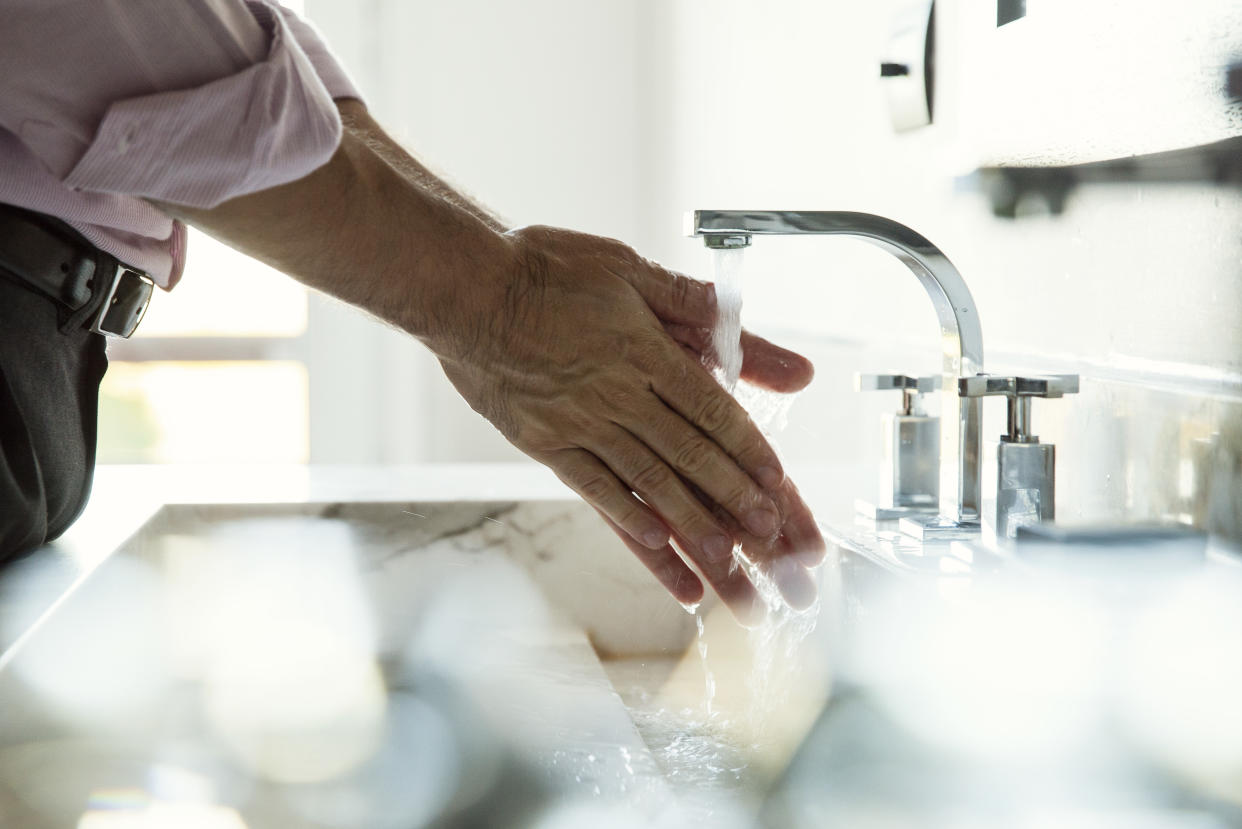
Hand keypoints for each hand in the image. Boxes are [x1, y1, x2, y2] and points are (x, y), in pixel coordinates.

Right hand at [437, 226, 824, 621]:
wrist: (465, 290)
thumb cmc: (546, 270)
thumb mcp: (627, 269)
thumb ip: (690, 301)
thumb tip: (740, 315)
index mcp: (644, 351)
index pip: (710, 409)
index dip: (748, 449)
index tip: (778, 483)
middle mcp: (617, 395)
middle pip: (688, 454)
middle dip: (733, 498)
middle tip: (769, 537)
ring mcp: (579, 423)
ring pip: (646, 481)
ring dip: (689, 523)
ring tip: (725, 562)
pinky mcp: (544, 442)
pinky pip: (592, 487)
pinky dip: (626, 516)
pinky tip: (654, 541)